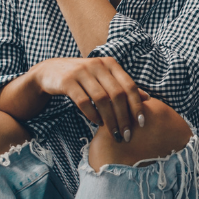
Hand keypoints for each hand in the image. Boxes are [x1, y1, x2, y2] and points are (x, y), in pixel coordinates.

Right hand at [33, 57, 148, 141]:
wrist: (50, 72)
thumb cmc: (84, 78)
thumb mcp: (105, 78)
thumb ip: (124, 87)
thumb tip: (148, 98)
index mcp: (110, 64)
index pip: (129, 86)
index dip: (136, 105)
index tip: (141, 123)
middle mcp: (98, 65)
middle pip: (117, 94)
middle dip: (124, 117)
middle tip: (126, 135)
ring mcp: (81, 72)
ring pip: (102, 99)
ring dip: (109, 119)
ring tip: (113, 133)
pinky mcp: (67, 81)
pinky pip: (84, 101)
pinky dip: (92, 114)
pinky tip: (97, 122)